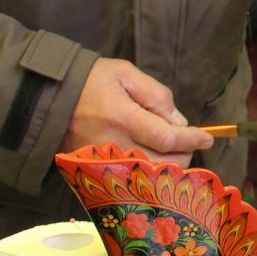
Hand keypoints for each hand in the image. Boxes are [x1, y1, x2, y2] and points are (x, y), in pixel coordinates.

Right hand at [63, 58, 213, 164]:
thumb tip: (178, 121)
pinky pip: (130, 182)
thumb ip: (156, 95)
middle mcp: (114, 146)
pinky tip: (153, 162)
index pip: (168, 138)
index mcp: (122, 118)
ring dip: (168, 168)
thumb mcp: (125, 74)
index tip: (208, 138)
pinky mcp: (95, 173)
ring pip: (149, 178)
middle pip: (163, 164)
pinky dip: (148, 175)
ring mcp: (103, 164)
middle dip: (183, 155)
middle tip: (187, 142)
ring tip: (171, 151)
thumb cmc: (89, 81)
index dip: (192, 140)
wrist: (49, 98)